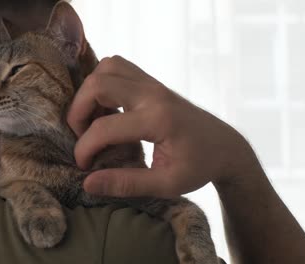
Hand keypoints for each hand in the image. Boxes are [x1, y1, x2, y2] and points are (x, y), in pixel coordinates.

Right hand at [67, 56, 256, 197]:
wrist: (225, 146)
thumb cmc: (199, 167)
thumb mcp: (166, 184)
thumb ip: (126, 183)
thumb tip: (88, 183)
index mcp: (158, 119)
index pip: (105, 128)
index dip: (85, 148)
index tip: (84, 166)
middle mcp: (153, 94)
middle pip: (98, 83)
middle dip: (78, 110)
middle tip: (82, 135)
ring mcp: (153, 84)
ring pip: (108, 67)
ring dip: (91, 91)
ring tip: (94, 119)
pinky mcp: (153, 82)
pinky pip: (118, 68)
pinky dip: (103, 83)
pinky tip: (107, 109)